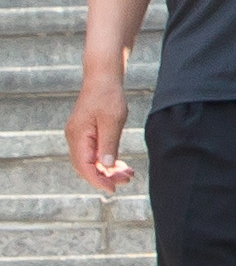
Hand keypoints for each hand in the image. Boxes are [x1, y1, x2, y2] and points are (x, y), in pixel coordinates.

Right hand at [65, 65, 128, 193]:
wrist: (103, 77)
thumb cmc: (108, 95)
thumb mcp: (112, 120)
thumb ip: (108, 144)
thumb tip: (106, 167)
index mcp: (78, 136)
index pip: (84, 166)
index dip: (98, 180)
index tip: (113, 189)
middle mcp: (75, 138)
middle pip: (87, 166)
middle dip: (106, 176)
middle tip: (127, 180)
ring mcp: (80, 136)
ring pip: (92, 160)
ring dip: (108, 169)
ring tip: (129, 175)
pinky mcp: (87, 133)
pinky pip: (95, 152)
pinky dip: (107, 159)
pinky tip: (121, 164)